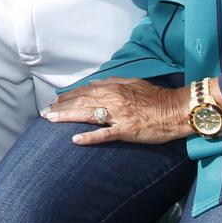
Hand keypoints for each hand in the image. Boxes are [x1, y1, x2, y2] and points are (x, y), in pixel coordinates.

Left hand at [43, 77, 191, 146]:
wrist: (176, 110)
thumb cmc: (155, 97)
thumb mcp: (131, 82)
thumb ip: (110, 82)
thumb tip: (91, 84)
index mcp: (113, 88)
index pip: (84, 91)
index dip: (67, 96)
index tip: (54, 101)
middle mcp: (113, 99)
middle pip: (81, 102)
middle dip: (61, 106)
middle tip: (45, 112)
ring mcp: (119, 115)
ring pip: (87, 115)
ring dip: (67, 117)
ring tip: (51, 120)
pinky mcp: (126, 131)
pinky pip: (105, 134)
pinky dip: (90, 137)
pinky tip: (75, 140)